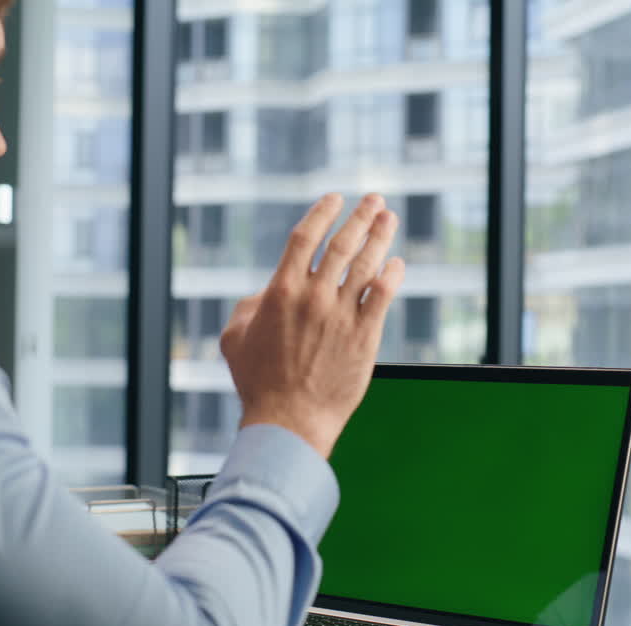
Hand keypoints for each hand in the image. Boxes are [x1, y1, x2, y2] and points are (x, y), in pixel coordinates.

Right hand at [220, 193, 404, 457]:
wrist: (289, 420)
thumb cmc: (258, 382)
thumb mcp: (235, 339)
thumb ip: (247, 306)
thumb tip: (265, 292)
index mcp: (280, 292)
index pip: (305, 238)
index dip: (322, 213)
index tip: (335, 199)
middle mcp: (314, 297)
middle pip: (342, 244)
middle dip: (361, 217)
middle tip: (374, 200)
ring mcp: (343, 316)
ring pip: (366, 264)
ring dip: (380, 237)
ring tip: (389, 219)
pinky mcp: (365, 336)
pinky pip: (383, 296)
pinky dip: (391, 275)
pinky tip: (396, 263)